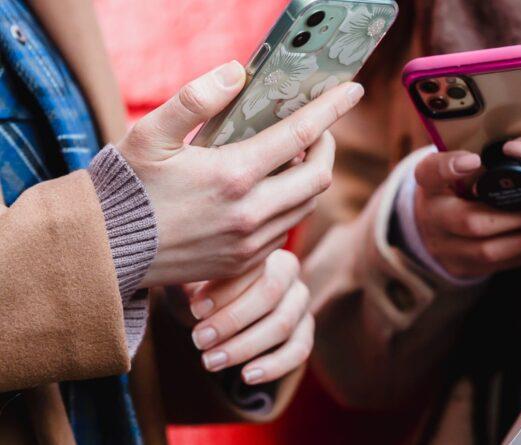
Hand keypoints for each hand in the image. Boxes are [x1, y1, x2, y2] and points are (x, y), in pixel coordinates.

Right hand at [117, 61, 363, 285]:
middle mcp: (251, 213)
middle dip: (328, 147)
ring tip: (294, 156)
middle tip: (317, 129)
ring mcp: (250, 243)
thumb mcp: (150, 133)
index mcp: (233, 175)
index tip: (353, 91)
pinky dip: (291, 205)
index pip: (301, 135)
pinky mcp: (244, 263)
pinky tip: (272, 190)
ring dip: (311, 178)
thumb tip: (236, 74)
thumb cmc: (126, 187)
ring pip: (307, 206)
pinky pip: (286, 231)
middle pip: (319, 177)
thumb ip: (194, 99)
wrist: (105, 250)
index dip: (332, 109)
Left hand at [187, 249, 312, 383]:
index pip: (253, 267)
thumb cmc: (203, 289)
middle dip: (232, 320)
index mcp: (266, 252)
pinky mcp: (304, 333)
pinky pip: (299, 351)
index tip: (195, 309)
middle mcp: (291, 275)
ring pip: (283, 325)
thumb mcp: (194, 280)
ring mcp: (301, 304)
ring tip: (210, 361)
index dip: (225, 290)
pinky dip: (274, 366)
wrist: (216, 310)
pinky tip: (246, 376)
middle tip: (199, 339)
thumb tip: (189, 294)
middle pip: (270, 294)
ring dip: (244, 347)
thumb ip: (193, 281)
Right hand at [413, 151, 520, 278]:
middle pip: (470, 221)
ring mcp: (447, 248)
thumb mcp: (458, 165)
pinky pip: (503, 263)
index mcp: (429, 184)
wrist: (437, 225)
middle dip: (516, 214)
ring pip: (490, 250)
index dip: (450, 167)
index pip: (431, 173)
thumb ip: (480, 156)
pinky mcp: (466, 268)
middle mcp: (432, 217)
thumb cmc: (459, 185)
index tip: (474, 159)